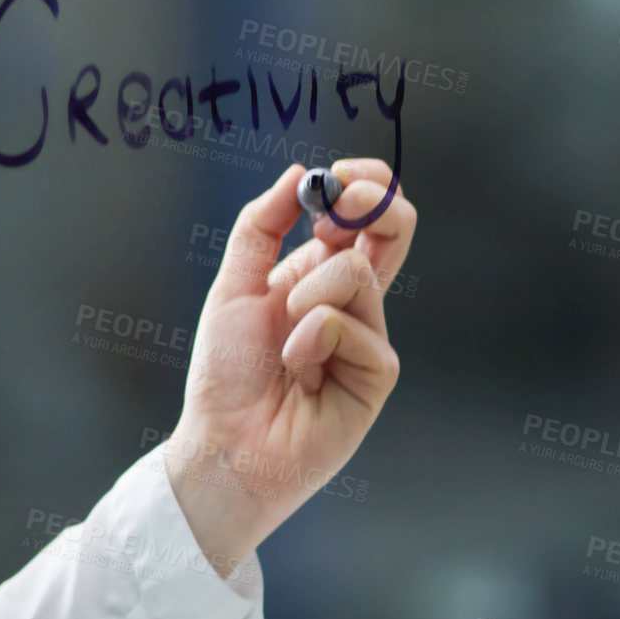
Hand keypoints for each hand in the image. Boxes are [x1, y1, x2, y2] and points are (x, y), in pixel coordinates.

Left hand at [163, 159, 415, 565]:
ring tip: (283, 343)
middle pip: (394, 229)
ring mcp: (369, 336)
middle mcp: (352, 301)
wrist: (225, 445)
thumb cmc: (226, 374)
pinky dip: (315, 339)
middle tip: (340, 204)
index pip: (364, 215)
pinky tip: (299, 373)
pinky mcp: (378, 374)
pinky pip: (356, 327)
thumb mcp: (234, 285)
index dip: (363, 185)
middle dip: (373, 202)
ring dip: (307, 296)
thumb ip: (261, 226)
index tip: (337, 176)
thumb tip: (299, 173)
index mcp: (320, 275)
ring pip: (358, 273)